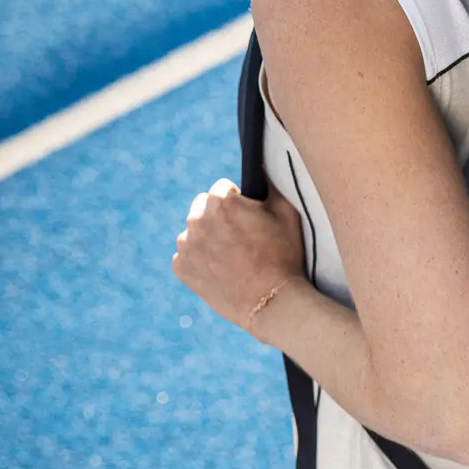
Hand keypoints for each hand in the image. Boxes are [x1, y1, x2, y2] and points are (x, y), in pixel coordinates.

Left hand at [174, 180, 306, 334]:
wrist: (272, 302)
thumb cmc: (284, 256)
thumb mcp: (286, 212)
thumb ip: (270, 184)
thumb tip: (259, 167)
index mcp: (221, 202)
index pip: (222, 188)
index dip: (239, 202)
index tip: (249, 218)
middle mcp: (198, 220)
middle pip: (203, 206)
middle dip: (218, 216)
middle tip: (240, 237)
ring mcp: (187, 245)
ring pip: (193, 231)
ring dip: (207, 237)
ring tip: (231, 256)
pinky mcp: (182, 268)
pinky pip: (186, 255)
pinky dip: (199, 260)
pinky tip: (220, 269)